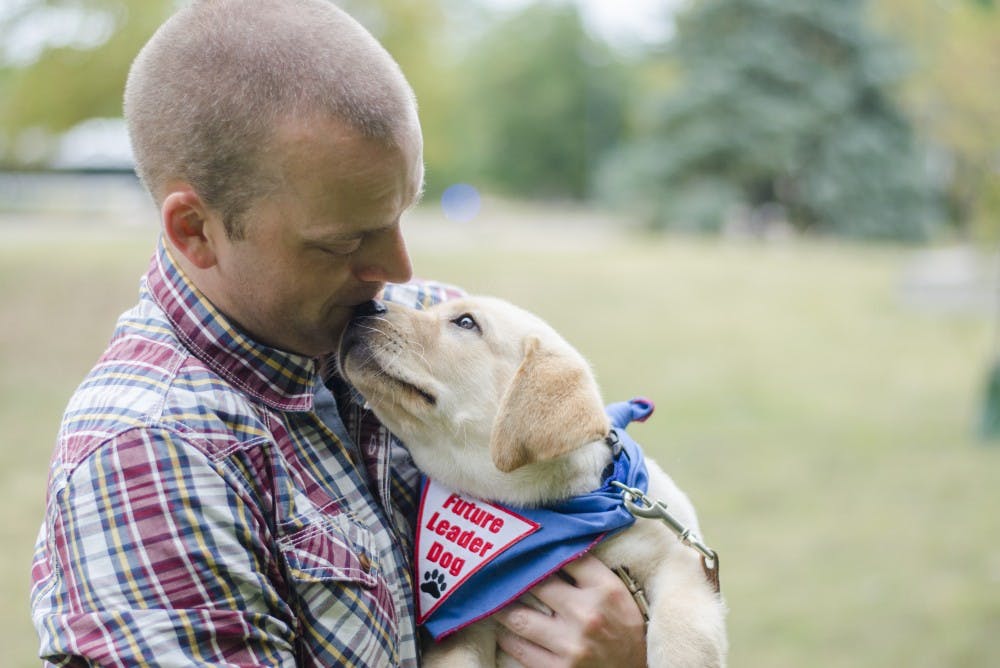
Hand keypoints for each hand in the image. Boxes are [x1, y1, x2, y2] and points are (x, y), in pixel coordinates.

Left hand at [492, 554, 646, 666]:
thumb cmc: (625, 632)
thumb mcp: (619, 596)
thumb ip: (590, 573)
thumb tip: (554, 549)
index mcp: (606, 590)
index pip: (566, 557)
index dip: (543, 550)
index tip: (527, 548)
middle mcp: (588, 614)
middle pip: (536, 584)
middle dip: (517, 578)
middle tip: (500, 571)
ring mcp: (571, 644)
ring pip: (518, 618)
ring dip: (503, 608)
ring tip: (497, 601)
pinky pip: (518, 648)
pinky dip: (507, 636)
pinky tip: (506, 630)